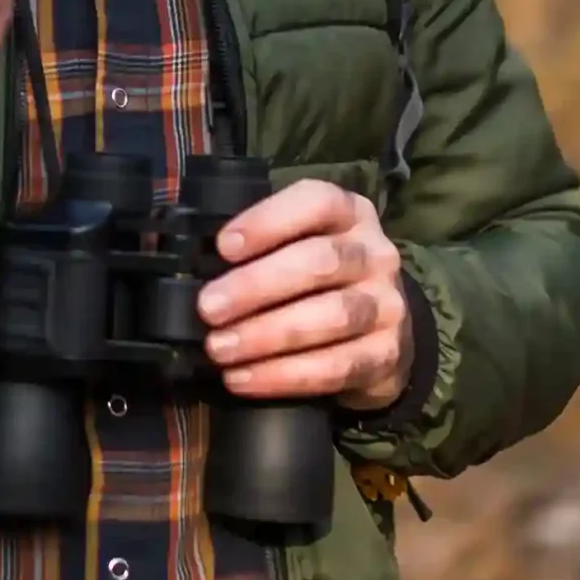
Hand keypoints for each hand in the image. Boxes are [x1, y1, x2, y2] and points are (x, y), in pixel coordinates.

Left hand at [196, 180, 412, 411]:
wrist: (380, 334)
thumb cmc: (320, 280)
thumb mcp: (299, 246)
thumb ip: (260, 246)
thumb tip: (192, 262)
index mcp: (349, 214)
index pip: (317, 202)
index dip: (268, 221)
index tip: (223, 246)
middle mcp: (375, 254)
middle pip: (320, 262)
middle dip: (256, 286)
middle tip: (208, 308)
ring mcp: (387, 305)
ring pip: (332, 316)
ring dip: (267, 335)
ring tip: (219, 348)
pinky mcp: (387, 355)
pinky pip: (336, 367)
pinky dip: (285, 375)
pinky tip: (244, 378)